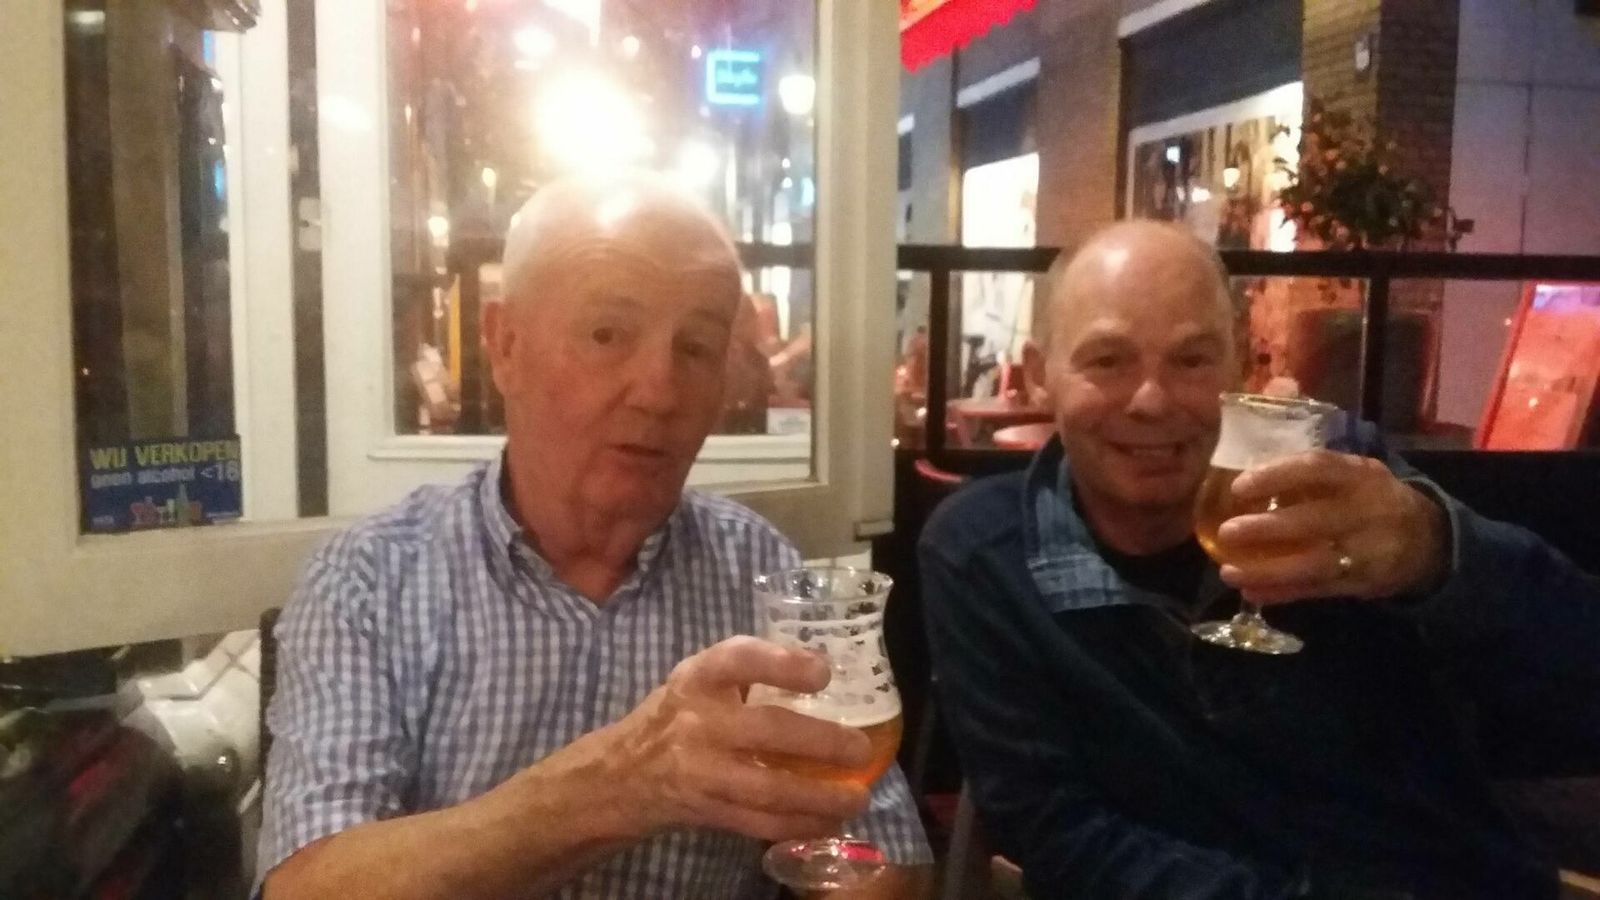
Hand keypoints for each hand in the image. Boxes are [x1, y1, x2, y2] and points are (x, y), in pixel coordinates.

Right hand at [605, 636, 872, 841]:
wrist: (621, 775)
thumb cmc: (676, 715)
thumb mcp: (699, 679)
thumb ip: (750, 671)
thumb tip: (824, 663)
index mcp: (698, 678)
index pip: (739, 660)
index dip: (783, 663)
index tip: (824, 673)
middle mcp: (697, 723)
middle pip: (767, 731)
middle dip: (822, 742)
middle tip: (860, 748)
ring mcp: (701, 772)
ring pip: (768, 788)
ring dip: (820, 796)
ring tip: (858, 796)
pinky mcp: (707, 810)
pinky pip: (760, 823)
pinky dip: (799, 825)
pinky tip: (829, 822)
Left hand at [1215, 450, 1449, 605]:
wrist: (1428, 540)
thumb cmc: (1372, 496)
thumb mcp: (1354, 468)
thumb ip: (1311, 454)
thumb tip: (1268, 404)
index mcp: (1359, 475)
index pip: (1318, 468)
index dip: (1277, 475)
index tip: (1239, 486)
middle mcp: (1365, 512)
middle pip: (1313, 521)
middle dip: (1266, 529)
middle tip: (1226, 531)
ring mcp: (1365, 551)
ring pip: (1313, 563)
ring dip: (1267, 570)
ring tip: (1227, 572)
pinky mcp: (1361, 582)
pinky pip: (1317, 589)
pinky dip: (1283, 593)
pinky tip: (1251, 593)